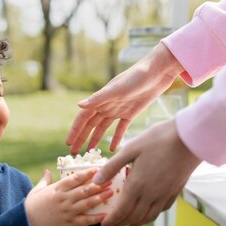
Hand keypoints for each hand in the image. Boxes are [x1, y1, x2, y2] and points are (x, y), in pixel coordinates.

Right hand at [25, 168, 113, 225]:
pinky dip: (96, 218)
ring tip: (111, 192)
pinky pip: (85, 221)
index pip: (74, 179)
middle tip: (111, 179)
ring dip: (100, 198)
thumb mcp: (36, 190)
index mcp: (56, 189)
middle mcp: (63, 199)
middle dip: (98, 185)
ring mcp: (67, 212)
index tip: (97, 169)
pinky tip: (106, 215)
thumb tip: (48, 170)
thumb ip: (45, 180)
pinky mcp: (69, 223)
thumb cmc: (31, 206)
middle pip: (83, 190)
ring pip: (86, 204)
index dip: (86, 174)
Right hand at [66, 43, 184, 153]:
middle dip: (81, 138)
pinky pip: (120, 129)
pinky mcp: (130, 113)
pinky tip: (113, 149)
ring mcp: (118, 110)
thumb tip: (79, 105)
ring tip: (89, 152)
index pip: (83, 117)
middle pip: (90, 125)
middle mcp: (106, 105)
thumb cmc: (136, 77)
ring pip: (102, 128)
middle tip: (75, 153)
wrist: (157, 73)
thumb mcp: (116, 89)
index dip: (75, 130)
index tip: (68, 143)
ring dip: (95, 139)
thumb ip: (98, 98)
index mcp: (100, 99)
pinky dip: (116, 138)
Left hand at [94, 119, 201, 225]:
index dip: (111, 220)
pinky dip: (152, 214)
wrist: (189, 138)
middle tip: (113, 224)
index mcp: (137, 185)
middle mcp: (151, 195)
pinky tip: (149, 210)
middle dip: (121, 223)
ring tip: (128, 222)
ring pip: (149, 217)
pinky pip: (161, 209)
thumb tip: (95, 181)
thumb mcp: (131, 149)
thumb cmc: (158, 139)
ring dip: (136, 222)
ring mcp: (165, 194)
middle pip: (134, 217)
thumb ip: (112, 166)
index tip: (103, 224)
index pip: (121, 211)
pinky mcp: (175, 191)